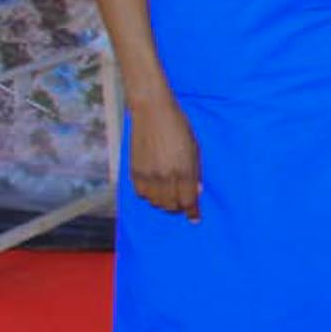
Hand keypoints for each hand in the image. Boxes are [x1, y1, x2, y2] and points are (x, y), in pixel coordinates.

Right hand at [128, 92, 199, 219]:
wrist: (152, 112)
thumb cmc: (179, 127)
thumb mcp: (195, 148)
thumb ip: (195, 172)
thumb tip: (196, 192)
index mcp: (183, 170)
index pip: (188, 201)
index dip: (193, 212)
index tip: (195, 219)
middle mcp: (165, 176)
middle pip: (171, 205)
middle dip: (179, 207)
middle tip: (183, 202)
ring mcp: (148, 175)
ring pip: (155, 202)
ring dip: (164, 202)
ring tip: (169, 195)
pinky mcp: (134, 171)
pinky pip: (141, 194)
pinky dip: (149, 195)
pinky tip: (155, 188)